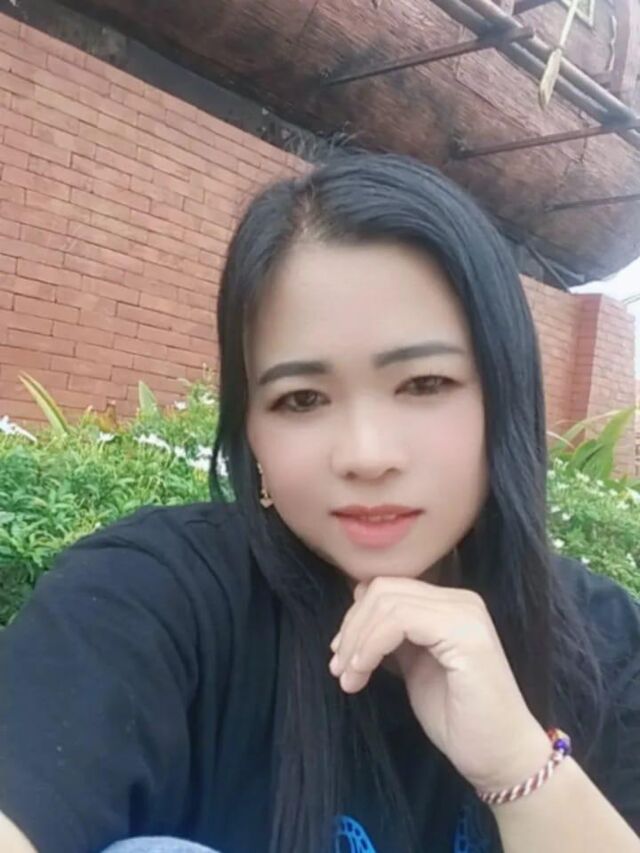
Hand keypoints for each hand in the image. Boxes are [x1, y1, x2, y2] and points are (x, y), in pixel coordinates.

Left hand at [329, 576, 550, 792]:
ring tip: (348, 677)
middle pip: (384, 589)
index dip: (356, 617)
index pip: (389, 587)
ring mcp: (465, 613)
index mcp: (450, 604)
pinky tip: (361, 674)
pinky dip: (370, 646)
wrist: (501, 757)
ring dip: (356, 641)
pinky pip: (399, 622)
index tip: (340, 655)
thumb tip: (358, 613)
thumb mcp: (415, 666)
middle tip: (338, 668)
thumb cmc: (459, 719)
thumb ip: (394, 636)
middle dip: (351, 627)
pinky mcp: (464, 633)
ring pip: (387, 602)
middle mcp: (461, 600)